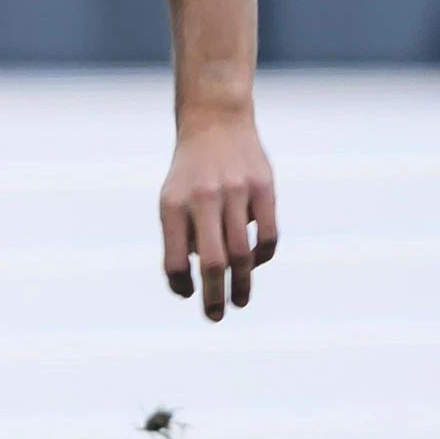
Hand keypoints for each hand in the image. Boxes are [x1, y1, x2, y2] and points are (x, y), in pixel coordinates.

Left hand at [159, 106, 278, 322]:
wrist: (215, 121)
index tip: (188, 295)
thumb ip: (181, 237)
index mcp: (173, 205)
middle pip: (212, 263)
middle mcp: (203, 199)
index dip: (180, 285)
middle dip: (213, 297)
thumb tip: (196, 280)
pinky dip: (262, 257)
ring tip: (239, 301)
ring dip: (242, 285)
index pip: (174, 260)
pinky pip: (267, 236)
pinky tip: (255, 264)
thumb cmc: (190, 172)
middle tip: (215, 317)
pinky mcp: (264, 188)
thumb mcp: (172, 199)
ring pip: (242, 254)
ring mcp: (236, 192)